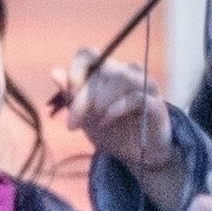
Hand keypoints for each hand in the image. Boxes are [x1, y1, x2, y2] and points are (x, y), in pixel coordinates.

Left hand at [50, 50, 177, 177]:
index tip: (70, 97)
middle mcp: (127, 72)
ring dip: (102, 100)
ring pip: (122, 78)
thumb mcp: (85, 117)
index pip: (88, 54)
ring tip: (96, 120)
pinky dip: (117, 109)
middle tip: (74, 123)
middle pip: (102, 70)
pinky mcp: (156, 104)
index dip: (76, 71)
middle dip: (83, 98)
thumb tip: (55, 72)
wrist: (137, 157)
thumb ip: (71, 96)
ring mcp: (145, 86)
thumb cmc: (112, 131)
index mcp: (107, 72)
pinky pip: (136, 97)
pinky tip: (106, 121)